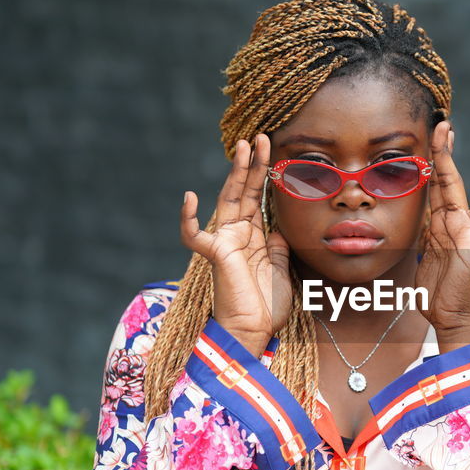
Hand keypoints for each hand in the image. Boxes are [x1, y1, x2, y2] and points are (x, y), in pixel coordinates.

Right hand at [179, 135, 291, 354]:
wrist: (255, 333)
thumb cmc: (267, 307)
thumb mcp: (281, 269)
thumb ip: (278, 246)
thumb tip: (279, 228)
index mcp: (255, 237)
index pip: (258, 198)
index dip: (263, 174)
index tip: (272, 150)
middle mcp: (238, 234)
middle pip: (244, 191)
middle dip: (251, 163)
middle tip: (259, 137)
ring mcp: (225, 242)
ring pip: (227, 200)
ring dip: (235, 173)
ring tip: (242, 146)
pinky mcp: (215, 256)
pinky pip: (195, 236)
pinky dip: (188, 218)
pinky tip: (189, 197)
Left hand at [415, 121, 469, 344]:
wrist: (450, 318)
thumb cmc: (439, 290)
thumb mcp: (424, 254)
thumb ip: (425, 232)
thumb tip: (421, 217)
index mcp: (443, 222)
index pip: (438, 182)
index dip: (436, 156)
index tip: (441, 129)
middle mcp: (460, 224)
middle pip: (453, 180)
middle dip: (447, 152)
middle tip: (446, 123)